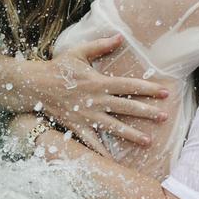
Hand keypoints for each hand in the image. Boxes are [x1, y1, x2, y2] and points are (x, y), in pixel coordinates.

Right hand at [28, 35, 169, 153]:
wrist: (33, 86)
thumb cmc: (57, 67)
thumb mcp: (78, 52)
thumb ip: (100, 46)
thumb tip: (120, 36)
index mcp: (99, 82)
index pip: (129, 85)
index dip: (148, 89)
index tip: (165, 92)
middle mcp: (96, 100)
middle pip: (126, 107)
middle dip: (147, 112)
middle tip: (165, 117)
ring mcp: (86, 116)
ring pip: (114, 127)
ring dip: (132, 134)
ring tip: (148, 141)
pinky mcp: (76, 126)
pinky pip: (91, 142)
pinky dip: (101, 153)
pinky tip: (113, 162)